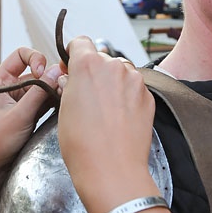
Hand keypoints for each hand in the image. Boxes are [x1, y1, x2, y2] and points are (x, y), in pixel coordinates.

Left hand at [0, 47, 61, 169]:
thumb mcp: (20, 115)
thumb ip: (40, 92)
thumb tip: (58, 70)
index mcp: (0, 81)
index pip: (21, 54)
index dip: (36, 58)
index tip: (44, 73)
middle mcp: (10, 88)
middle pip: (37, 71)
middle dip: (51, 78)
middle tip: (63, 89)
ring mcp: (20, 101)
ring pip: (44, 87)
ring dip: (54, 91)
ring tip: (64, 100)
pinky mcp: (28, 114)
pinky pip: (45, 101)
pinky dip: (54, 103)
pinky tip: (62, 108)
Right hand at [57, 37, 156, 212]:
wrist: (112, 170)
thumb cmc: (83, 145)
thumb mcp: (64, 109)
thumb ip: (69, 85)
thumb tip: (71, 78)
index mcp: (88, 65)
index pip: (80, 42)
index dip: (74, 54)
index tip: (72, 65)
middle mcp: (114, 67)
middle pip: (102, 58)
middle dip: (94, 72)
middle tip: (87, 95)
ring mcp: (134, 80)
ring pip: (120, 72)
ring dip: (112, 82)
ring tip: (104, 110)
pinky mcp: (148, 96)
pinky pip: (134, 88)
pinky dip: (126, 96)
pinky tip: (118, 117)